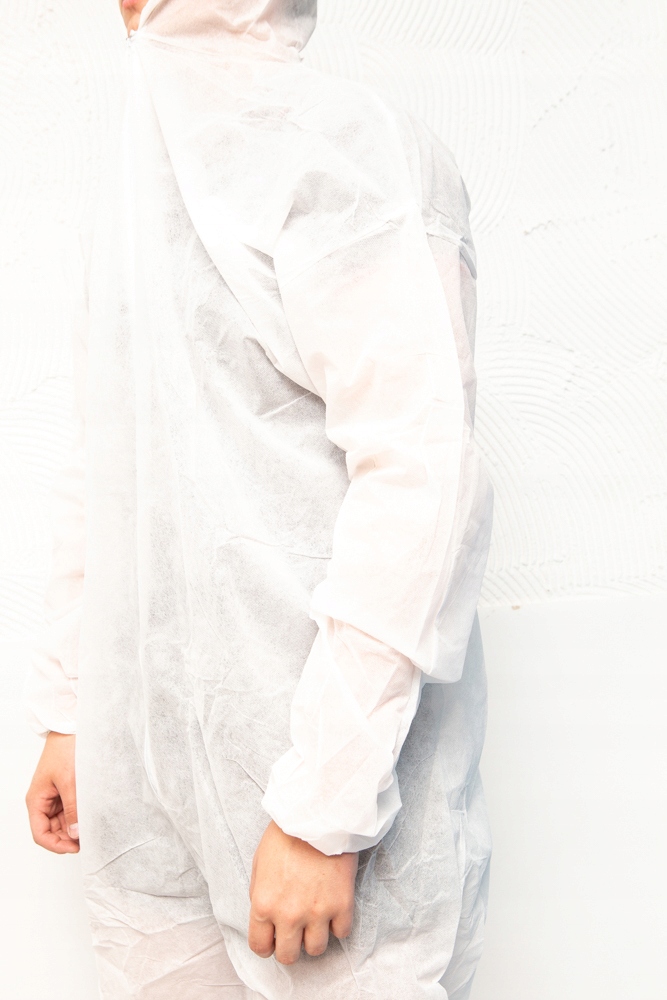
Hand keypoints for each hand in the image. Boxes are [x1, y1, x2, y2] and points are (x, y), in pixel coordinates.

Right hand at [25, 732, 78, 853]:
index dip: (56, 845)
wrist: (71, 730)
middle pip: (51, 831)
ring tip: (90, 830)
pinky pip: (69, 810)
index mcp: (36, 800)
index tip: (75, 848)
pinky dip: (78, 816)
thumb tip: (75, 833)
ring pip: (61, 822)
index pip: (40, 834)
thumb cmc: (64, 750)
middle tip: (87, 841)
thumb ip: (72, 809)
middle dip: (67, 838)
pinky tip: (89, 818)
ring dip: (73, 828)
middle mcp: (43, 801)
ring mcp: (54, 797)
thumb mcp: (69, 781)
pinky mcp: (65, 791)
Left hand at [248, 820, 357, 964]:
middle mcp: (289, 915)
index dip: (266, 945)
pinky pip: (341, 933)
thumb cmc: (286, 834)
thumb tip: (267, 916)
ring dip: (315, 937)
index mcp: (264, 905)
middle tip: (295, 932)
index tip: (273, 939)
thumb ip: (260, 895)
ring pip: (316, 950)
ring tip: (315, 920)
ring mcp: (317, 912)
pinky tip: (333, 909)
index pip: (260, 947)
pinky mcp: (342, 905)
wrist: (317, 814)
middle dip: (290, 947)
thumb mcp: (259, 864)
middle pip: (289, 957)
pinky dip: (338, 925)